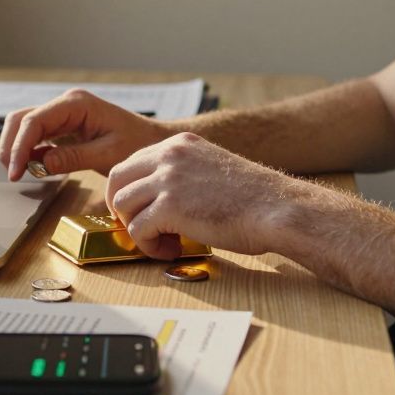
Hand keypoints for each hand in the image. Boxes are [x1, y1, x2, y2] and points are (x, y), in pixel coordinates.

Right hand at [0, 89, 173, 180]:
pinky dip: (28, 150)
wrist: (152, 140)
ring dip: (17, 147)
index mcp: (76, 104)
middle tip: (12, 174)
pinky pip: (36, 135)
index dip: (20, 146)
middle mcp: (66, 104)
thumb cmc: (137, 144)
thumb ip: (74, 157)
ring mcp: (62, 114)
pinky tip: (32, 168)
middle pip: (21, 119)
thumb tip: (41, 163)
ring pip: (24, 125)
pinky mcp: (63, 127)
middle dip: (11, 145)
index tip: (15, 171)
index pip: (35, 121)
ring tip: (20, 172)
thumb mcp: (108, 154)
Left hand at [106, 132, 297, 258]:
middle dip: (122, 208)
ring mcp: (168, 178)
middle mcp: (170, 155)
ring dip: (137, 229)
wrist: (277, 208)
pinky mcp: (169, 206)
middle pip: (117, 179)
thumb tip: (157, 200)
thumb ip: (183, 176)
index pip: (133, 162)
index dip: (130, 191)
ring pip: (123, 205)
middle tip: (140, 227)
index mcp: (180, 144)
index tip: (139, 211)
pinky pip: (138, 230)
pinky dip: (149, 246)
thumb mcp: (211, 170)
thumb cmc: (253, 198)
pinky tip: (171, 250)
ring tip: (164, 241)